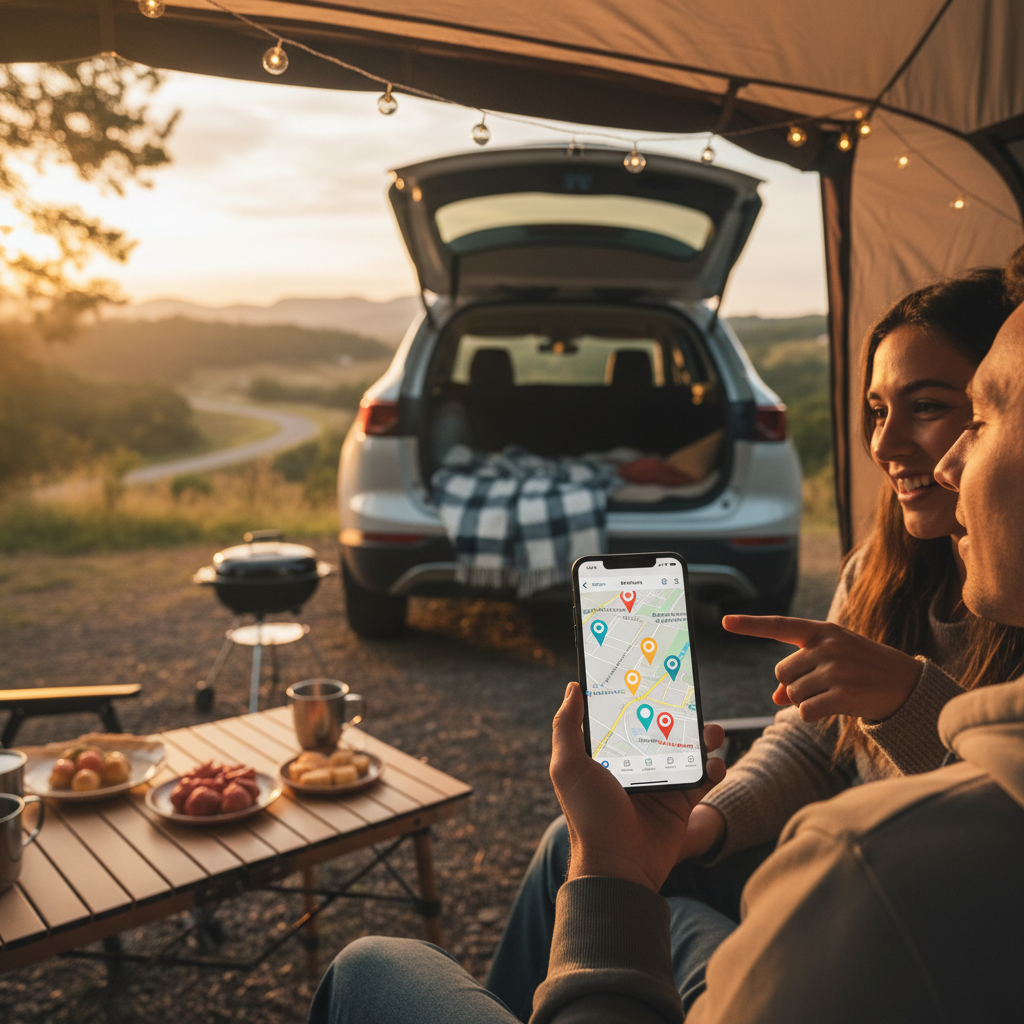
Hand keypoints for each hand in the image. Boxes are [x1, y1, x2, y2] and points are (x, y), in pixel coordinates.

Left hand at [549, 681, 726, 891]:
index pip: (623, 717)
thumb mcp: (568, 767)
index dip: (635, 697)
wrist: (619, 865)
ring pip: (687, 748)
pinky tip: (714, 762)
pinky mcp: (681, 802)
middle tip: (689, 697)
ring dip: (703, 735)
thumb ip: (567, 726)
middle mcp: (634, 765)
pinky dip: (714, 766)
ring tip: (711, 730)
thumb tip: (573, 687)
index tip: (648, 672)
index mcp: (606, 755)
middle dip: (677, 712)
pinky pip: (704, 777)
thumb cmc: (588, 816)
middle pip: (660, 728)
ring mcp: (660, 782)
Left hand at [722, 615, 922, 721]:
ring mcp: (835, 670)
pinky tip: (833, 708)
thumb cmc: (864, 670)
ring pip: (791, 694)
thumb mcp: (833, 662)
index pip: (779, 626)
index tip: (725, 622)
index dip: (750, 625)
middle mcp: (827, 647)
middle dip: (793, 685)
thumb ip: (801, 672)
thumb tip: (774, 698)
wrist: (908, 685)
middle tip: (822, 685)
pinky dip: (811, 714)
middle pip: (781, 673)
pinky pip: (804, 711)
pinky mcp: (842, 695)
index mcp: (822, 631)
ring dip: (804, 701)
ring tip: (833, 694)